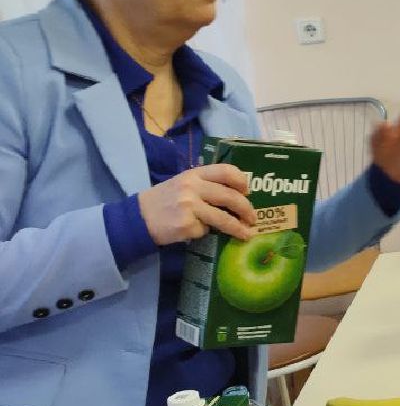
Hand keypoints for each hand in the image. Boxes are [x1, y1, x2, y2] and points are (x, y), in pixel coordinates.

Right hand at [136, 164, 254, 244]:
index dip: (241, 181)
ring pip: (223, 218)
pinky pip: (205, 230)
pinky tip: (195, 231)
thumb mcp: (183, 184)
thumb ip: (206, 185)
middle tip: (254, 218)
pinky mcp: (185, 225)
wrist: (138, 218)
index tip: (248, 191)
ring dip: (238, 228)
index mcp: (194, 175)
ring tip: (247, 234)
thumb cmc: (165, 200)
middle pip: (230, 197)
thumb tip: (237, 196)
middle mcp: (192, 188)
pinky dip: (204, 233)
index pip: (225, 171)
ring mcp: (189, 206)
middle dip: (246, 209)